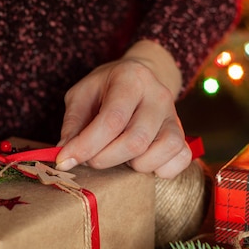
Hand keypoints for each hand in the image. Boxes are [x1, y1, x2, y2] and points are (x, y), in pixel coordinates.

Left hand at [55, 40, 191, 178]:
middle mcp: (158, 95)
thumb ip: (73, 124)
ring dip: (134, 165)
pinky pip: (181, 158)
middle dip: (105, 158)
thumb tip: (65, 154)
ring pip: (162, 150)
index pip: (112, 119)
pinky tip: (141, 162)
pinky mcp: (183, 134)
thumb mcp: (81, 96)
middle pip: (136, 140)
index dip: (86, 145)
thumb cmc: (104, 90)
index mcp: (130, 79)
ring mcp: (174, 115)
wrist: (137, 79)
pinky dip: (161, 169)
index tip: (65, 160)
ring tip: (118, 156)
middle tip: (90, 159)